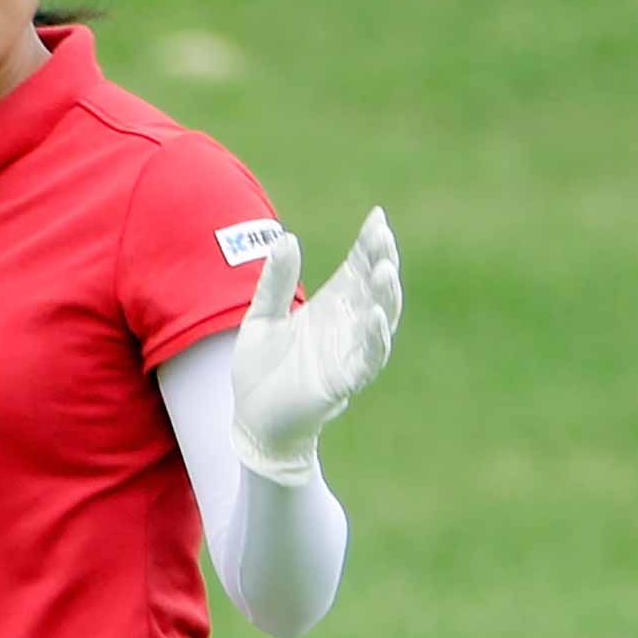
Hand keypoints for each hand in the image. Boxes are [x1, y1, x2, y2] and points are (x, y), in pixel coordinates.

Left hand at [231, 207, 403, 485]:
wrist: (252, 420)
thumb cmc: (261, 368)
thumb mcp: (262, 315)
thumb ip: (276, 280)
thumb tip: (287, 237)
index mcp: (330, 307)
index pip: (357, 269)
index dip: (369, 245)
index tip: (377, 217)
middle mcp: (346, 327)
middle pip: (372, 288)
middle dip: (381, 261)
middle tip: (383, 235)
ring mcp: (347, 353)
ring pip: (380, 320)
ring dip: (385, 295)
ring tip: (385, 268)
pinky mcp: (342, 381)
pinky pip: (368, 358)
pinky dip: (376, 337)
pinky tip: (376, 315)